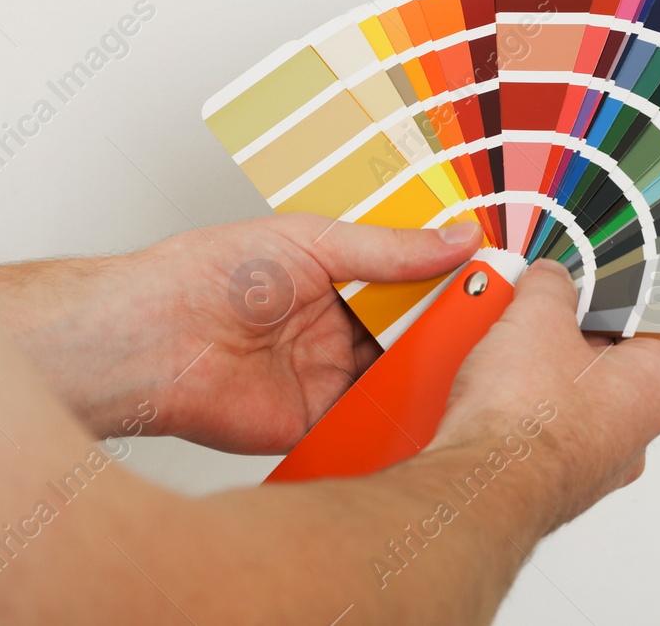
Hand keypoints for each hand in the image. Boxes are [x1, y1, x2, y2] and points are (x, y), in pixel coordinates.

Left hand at [0, 214, 484, 451]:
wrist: (156, 339)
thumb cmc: (210, 273)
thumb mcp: (314, 241)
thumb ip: (390, 247)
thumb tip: (458, 236)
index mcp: (336, 274)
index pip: (412, 276)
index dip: (453, 277)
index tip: (500, 276)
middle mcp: (336, 325)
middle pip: (414, 330)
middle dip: (454, 328)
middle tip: (503, 326)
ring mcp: (329, 375)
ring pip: (401, 376)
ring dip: (436, 372)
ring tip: (486, 364)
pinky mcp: (318, 420)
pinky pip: (373, 421)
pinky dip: (405, 417)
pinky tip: (440, 408)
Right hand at [431, 259, 659, 530]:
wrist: (480, 486)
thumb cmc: (526, 422)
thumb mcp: (538, 317)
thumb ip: (551, 284)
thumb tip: (551, 278)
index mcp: (656, 387)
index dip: (628, 290)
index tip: (602, 276)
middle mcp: (637, 430)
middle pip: (615, 356)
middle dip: (576, 326)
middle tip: (546, 305)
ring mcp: (597, 457)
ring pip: (579, 392)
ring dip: (547, 363)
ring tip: (512, 340)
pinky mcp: (557, 473)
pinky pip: (550, 423)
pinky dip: (528, 400)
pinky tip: (499, 382)